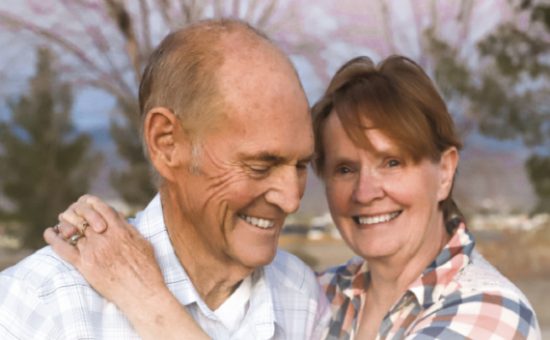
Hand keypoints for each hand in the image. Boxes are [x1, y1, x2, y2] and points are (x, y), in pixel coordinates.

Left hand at [44, 195, 164, 312]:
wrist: (141, 292)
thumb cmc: (147, 269)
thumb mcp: (142, 242)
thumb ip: (128, 227)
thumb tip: (118, 216)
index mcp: (120, 230)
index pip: (100, 207)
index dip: (92, 203)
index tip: (89, 205)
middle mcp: (104, 237)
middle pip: (83, 216)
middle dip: (78, 212)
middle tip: (76, 216)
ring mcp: (92, 251)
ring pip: (72, 230)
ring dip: (67, 225)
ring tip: (65, 224)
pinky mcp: (84, 265)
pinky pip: (63, 249)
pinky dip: (54, 238)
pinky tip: (49, 232)